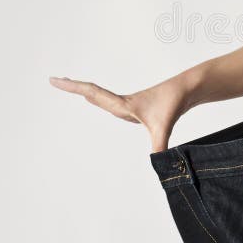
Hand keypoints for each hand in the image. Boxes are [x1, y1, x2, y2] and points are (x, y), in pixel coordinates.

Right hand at [48, 75, 190, 152]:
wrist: (188, 89)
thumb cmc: (175, 102)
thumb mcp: (164, 126)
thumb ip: (159, 146)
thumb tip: (157, 163)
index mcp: (124, 104)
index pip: (93, 93)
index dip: (72, 87)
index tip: (54, 80)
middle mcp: (124, 102)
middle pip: (93, 92)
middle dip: (73, 87)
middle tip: (54, 80)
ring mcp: (130, 104)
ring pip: (102, 96)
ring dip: (86, 92)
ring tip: (71, 86)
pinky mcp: (138, 107)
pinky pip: (112, 102)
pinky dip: (99, 99)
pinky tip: (96, 99)